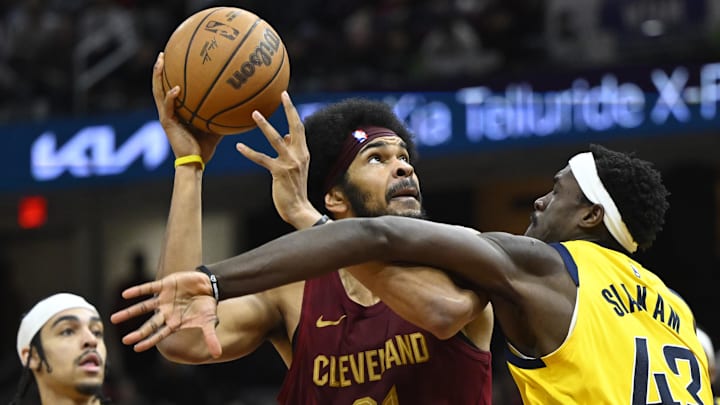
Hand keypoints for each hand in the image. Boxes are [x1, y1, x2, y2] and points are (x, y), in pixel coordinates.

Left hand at [109, 271, 222, 357]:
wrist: (208, 286)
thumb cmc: (207, 306)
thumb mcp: (209, 322)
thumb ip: (210, 337)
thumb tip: (217, 354)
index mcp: (174, 322)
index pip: (159, 334)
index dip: (148, 341)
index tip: (136, 348)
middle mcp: (165, 312)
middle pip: (148, 324)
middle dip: (137, 333)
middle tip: (124, 340)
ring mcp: (163, 299)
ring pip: (142, 307)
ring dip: (129, 313)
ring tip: (114, 319)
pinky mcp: (164, 286)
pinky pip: (148, 288)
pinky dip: (137, 291)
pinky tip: (126, 294)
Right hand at [152, 52, 221, 164]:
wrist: (195, 162)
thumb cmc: (205, 147)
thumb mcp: (215, 127)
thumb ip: (220, 114)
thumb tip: (238, 103)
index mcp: (176, 111)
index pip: (170, 89)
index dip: (170, 75)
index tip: (174, 58)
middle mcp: (168, 111)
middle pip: (160, 86)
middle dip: (160, 69)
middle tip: (163, 53)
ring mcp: (166, 117)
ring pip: (158, 92)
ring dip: (158, 76)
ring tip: (161, 61)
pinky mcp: (167, 123)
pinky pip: (168, 107)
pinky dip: (171, 97)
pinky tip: (176, 89)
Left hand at [236, 92, 320, 227]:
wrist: (299, 209)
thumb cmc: (295, 188)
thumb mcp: (297, 167)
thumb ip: (292, 150)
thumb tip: (286, 135)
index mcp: (303, 152)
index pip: (299, 127)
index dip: (292, 111)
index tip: (285, 96)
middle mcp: (299, 155)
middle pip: (295, 127)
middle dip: (289, 109)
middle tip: (281, 94)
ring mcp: (290, 163)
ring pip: (277, 139)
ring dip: (265, 126)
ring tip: (254, 113)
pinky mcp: (279, 173)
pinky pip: (262, 159)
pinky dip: (249, 152)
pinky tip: (239, 146)